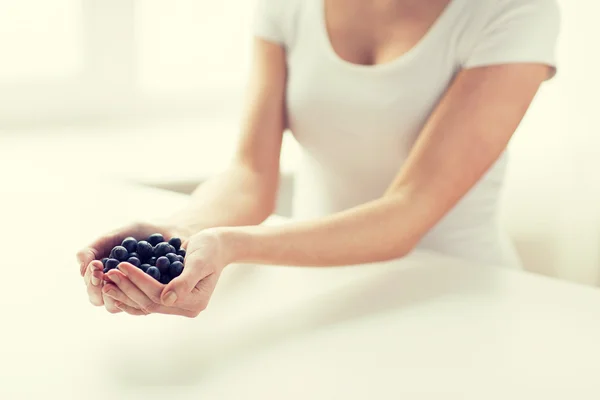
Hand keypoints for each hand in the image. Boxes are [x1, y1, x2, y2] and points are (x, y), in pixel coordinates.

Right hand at [76, 222, 184, 313]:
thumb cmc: (138, 233)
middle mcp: (119, 291)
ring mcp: (137, 296)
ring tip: (123, 275)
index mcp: (105, 279)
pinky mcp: (157, 296)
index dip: (91, 281)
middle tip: (105, 273)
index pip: (92, 290)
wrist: (168, 231)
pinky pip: (146, 303)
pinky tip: (144, 280)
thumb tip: (80, 265)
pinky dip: (142, 293)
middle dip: (100, 289)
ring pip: (122, 306)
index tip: (97, 266)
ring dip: (119, 292)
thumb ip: (92, 249)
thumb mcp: (113, 236)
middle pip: (102, 302)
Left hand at [102, 228, 232, 316]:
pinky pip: (147, 301)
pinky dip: (130, 294)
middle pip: (149, 303)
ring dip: (124, 293)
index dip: (138, 282)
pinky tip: (115, 287)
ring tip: (105, 281)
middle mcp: (186, 308)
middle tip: (107, 274)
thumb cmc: (210, 249)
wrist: (217, 246)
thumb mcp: (200, 261)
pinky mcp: (170, 299)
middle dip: (127, 288)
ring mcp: (177, 305)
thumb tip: (167, 299)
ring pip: (145, 304)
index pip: (159, 295)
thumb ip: (185, 281)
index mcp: (194, 302)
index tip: (122, 266)